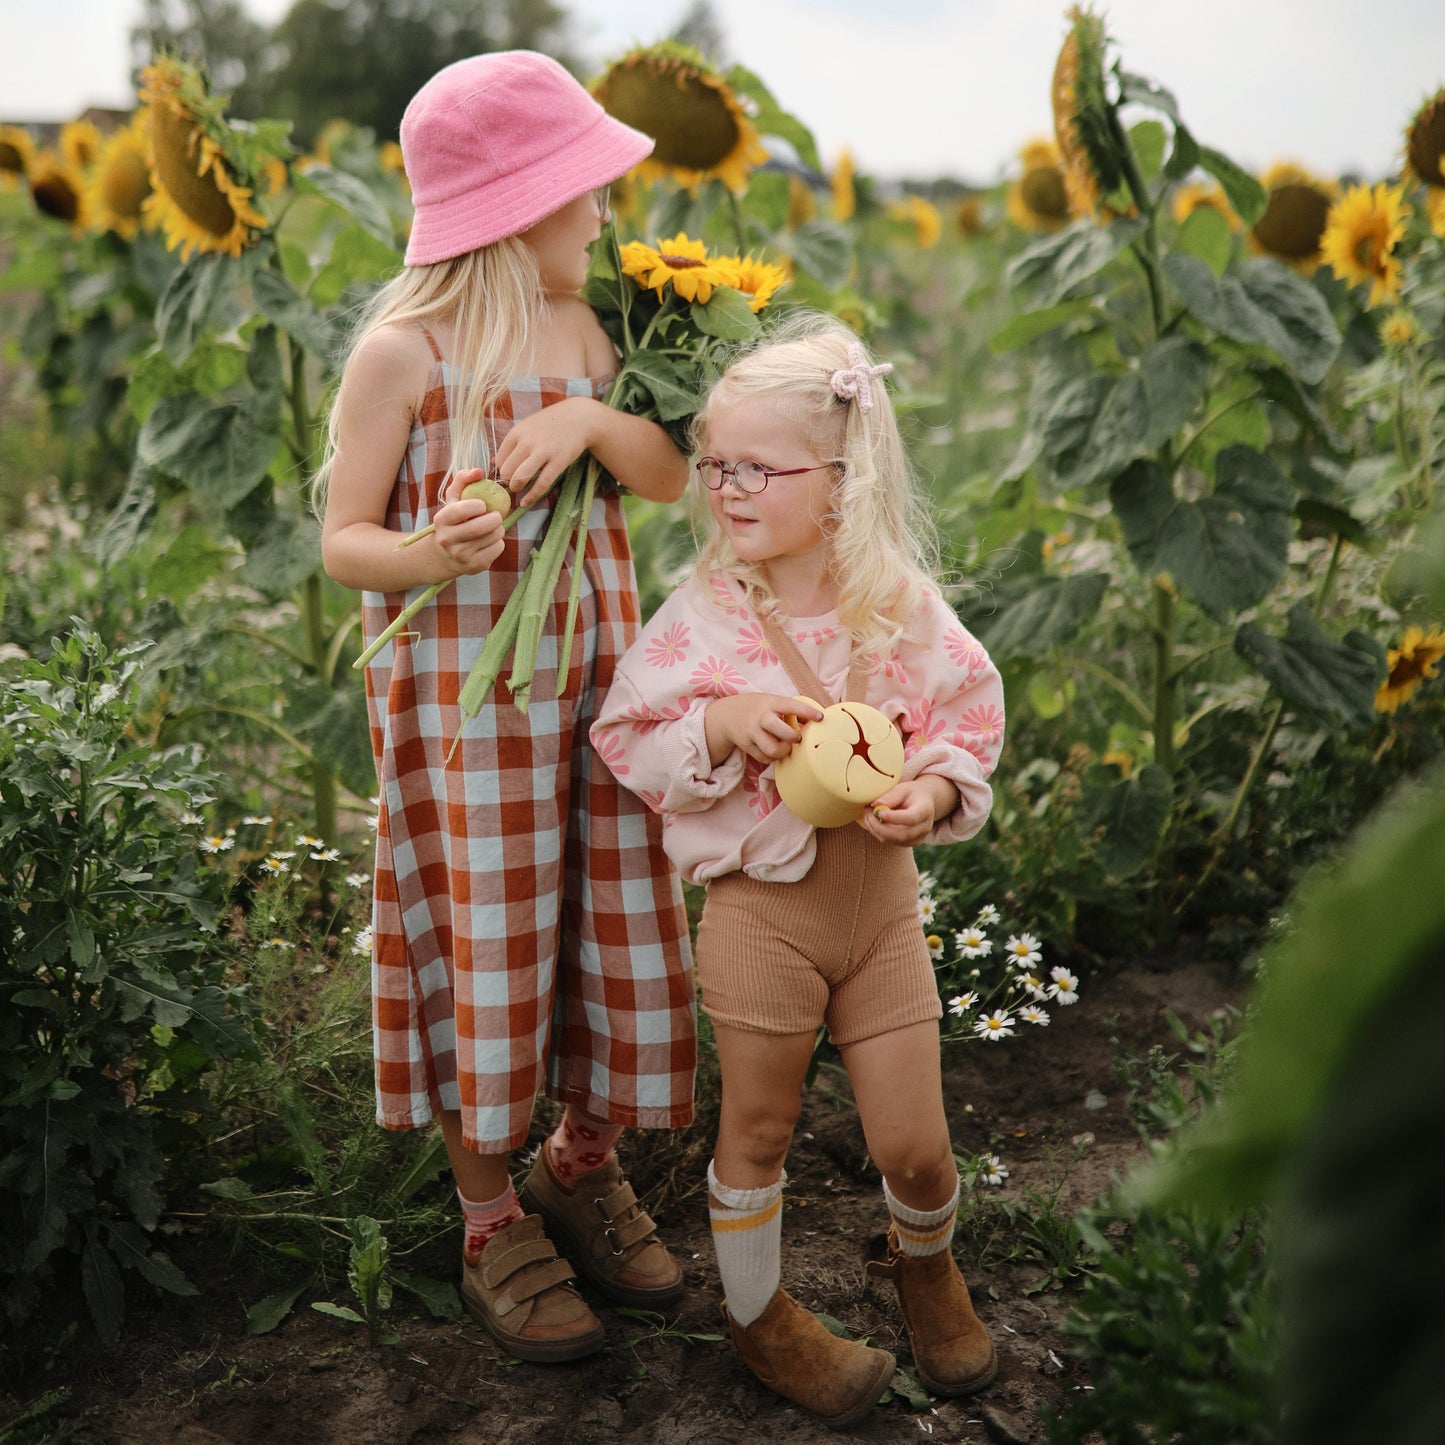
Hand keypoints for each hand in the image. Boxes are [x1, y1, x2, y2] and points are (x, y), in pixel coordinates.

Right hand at [432, 467, 506, 575]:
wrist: (447, 555)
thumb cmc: (455, 520)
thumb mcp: (454, 499)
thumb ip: (463, 480)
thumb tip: (479, 471)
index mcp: (441, 520)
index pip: (460, 510)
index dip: (477, 505)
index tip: (483, 505)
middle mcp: (447, 539)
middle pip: (480, 527)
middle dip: (495, 518)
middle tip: (496, 516)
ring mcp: (460, 555)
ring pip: (492, 537)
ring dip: (499, 529)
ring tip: (494, 527)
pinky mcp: (474, 567)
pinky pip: (497, 549)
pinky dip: (500, 542)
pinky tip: (492, 541)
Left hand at [493, 397, 596, 508]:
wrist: (580, 417)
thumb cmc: (551, 423)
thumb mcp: (527, 427)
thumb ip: (511, 444)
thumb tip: (494, 463)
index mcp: (516, 433)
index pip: (499, 460)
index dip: (502, 471)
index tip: (508, 474)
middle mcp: (527, 442)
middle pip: (506, 471)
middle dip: (507, 481)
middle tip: (513, 483)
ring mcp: (543, 452)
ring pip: (520, 478)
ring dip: (516, 488)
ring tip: (519, 489)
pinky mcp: (558, 462)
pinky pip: (542, 484)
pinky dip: (532, 496)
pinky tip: (526, 502)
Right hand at [706, 693, 823, 766]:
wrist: (726, 715)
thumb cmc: (758, 708)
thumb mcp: (772, 702)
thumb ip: (791, 710)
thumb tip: (818, 720)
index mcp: (771, 702)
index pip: (791, 705)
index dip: (807, 712)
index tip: (821, 718)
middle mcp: (761, 716)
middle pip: (780, 729)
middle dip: (793, 736)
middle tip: (797, 738)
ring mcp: (751, 732)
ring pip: (772, 749)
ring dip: (784, 751)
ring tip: (786, 747)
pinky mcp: (746, 745)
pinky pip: (764, 758)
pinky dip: (773, 758)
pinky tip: (774, 751)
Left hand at [861, 776, 957, 846]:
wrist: (924, 803)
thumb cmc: (911, 794)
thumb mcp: (903, 789)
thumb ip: (891, 796)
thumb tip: (875, 804)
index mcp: (925, 810)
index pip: (911, 818)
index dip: (893, 818)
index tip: (878, 811)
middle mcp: (924, 828)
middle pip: (901, 835)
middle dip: (879, 826)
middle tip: (867, 812)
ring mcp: (917, 838)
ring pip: (892, 840)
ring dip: (875, 829)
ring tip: (868, 814)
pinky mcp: (908, 843)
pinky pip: (890, 842)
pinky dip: (878, 833)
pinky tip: (873, 821)